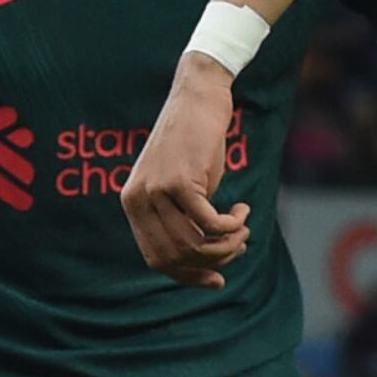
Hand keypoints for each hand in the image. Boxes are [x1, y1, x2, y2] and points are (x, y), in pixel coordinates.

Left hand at [121, 56, 250, 287]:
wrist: (197, 98)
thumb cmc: (193, 144)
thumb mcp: (179, 186)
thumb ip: (181, 221)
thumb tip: (205, 264)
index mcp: (132, 205)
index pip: (157, 259)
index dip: (189, 275)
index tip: (217, 279)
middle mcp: (138, 200)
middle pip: (178, 256)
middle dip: (214, 260)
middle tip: (239, 246)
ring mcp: (156, 191)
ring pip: (195, 243)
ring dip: (228, 244)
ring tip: (243, 229)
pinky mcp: (180, 180)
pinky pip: (211, 224)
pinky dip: (232, 226)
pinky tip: (243, 211)